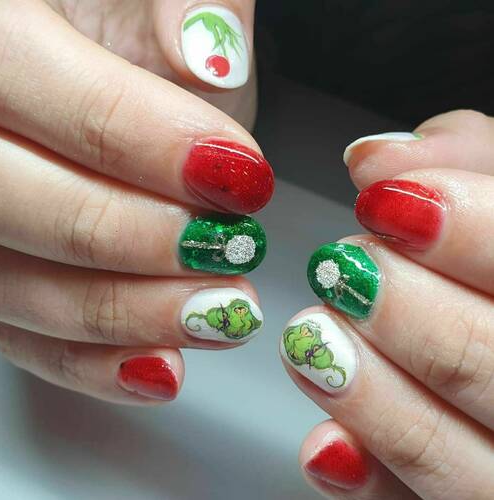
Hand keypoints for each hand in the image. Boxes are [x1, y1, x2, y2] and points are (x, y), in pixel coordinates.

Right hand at [0, 0, 270, 404]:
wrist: (83, 72)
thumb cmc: (119, 22)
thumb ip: (175, 3)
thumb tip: (209, 50)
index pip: (41, 89)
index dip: (148, 142)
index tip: (239, 177)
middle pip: (22, 205)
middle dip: (140, 240)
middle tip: (228, 250)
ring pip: (17, 289)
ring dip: (129, 315)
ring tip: (216, 312)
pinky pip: (22, 334)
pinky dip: (92, 361)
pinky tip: (158, 365)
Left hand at [281, 110, 493, 498]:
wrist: (491, 323)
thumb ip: (469, 158)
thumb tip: (376, 157)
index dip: (473, 231)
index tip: (387, 201)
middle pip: (490, 363)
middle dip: (404, 309)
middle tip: (345, 266)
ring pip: (451, 460)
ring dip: (369, 393)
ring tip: (314, 333)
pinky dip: (368, 478)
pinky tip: (327, 447)